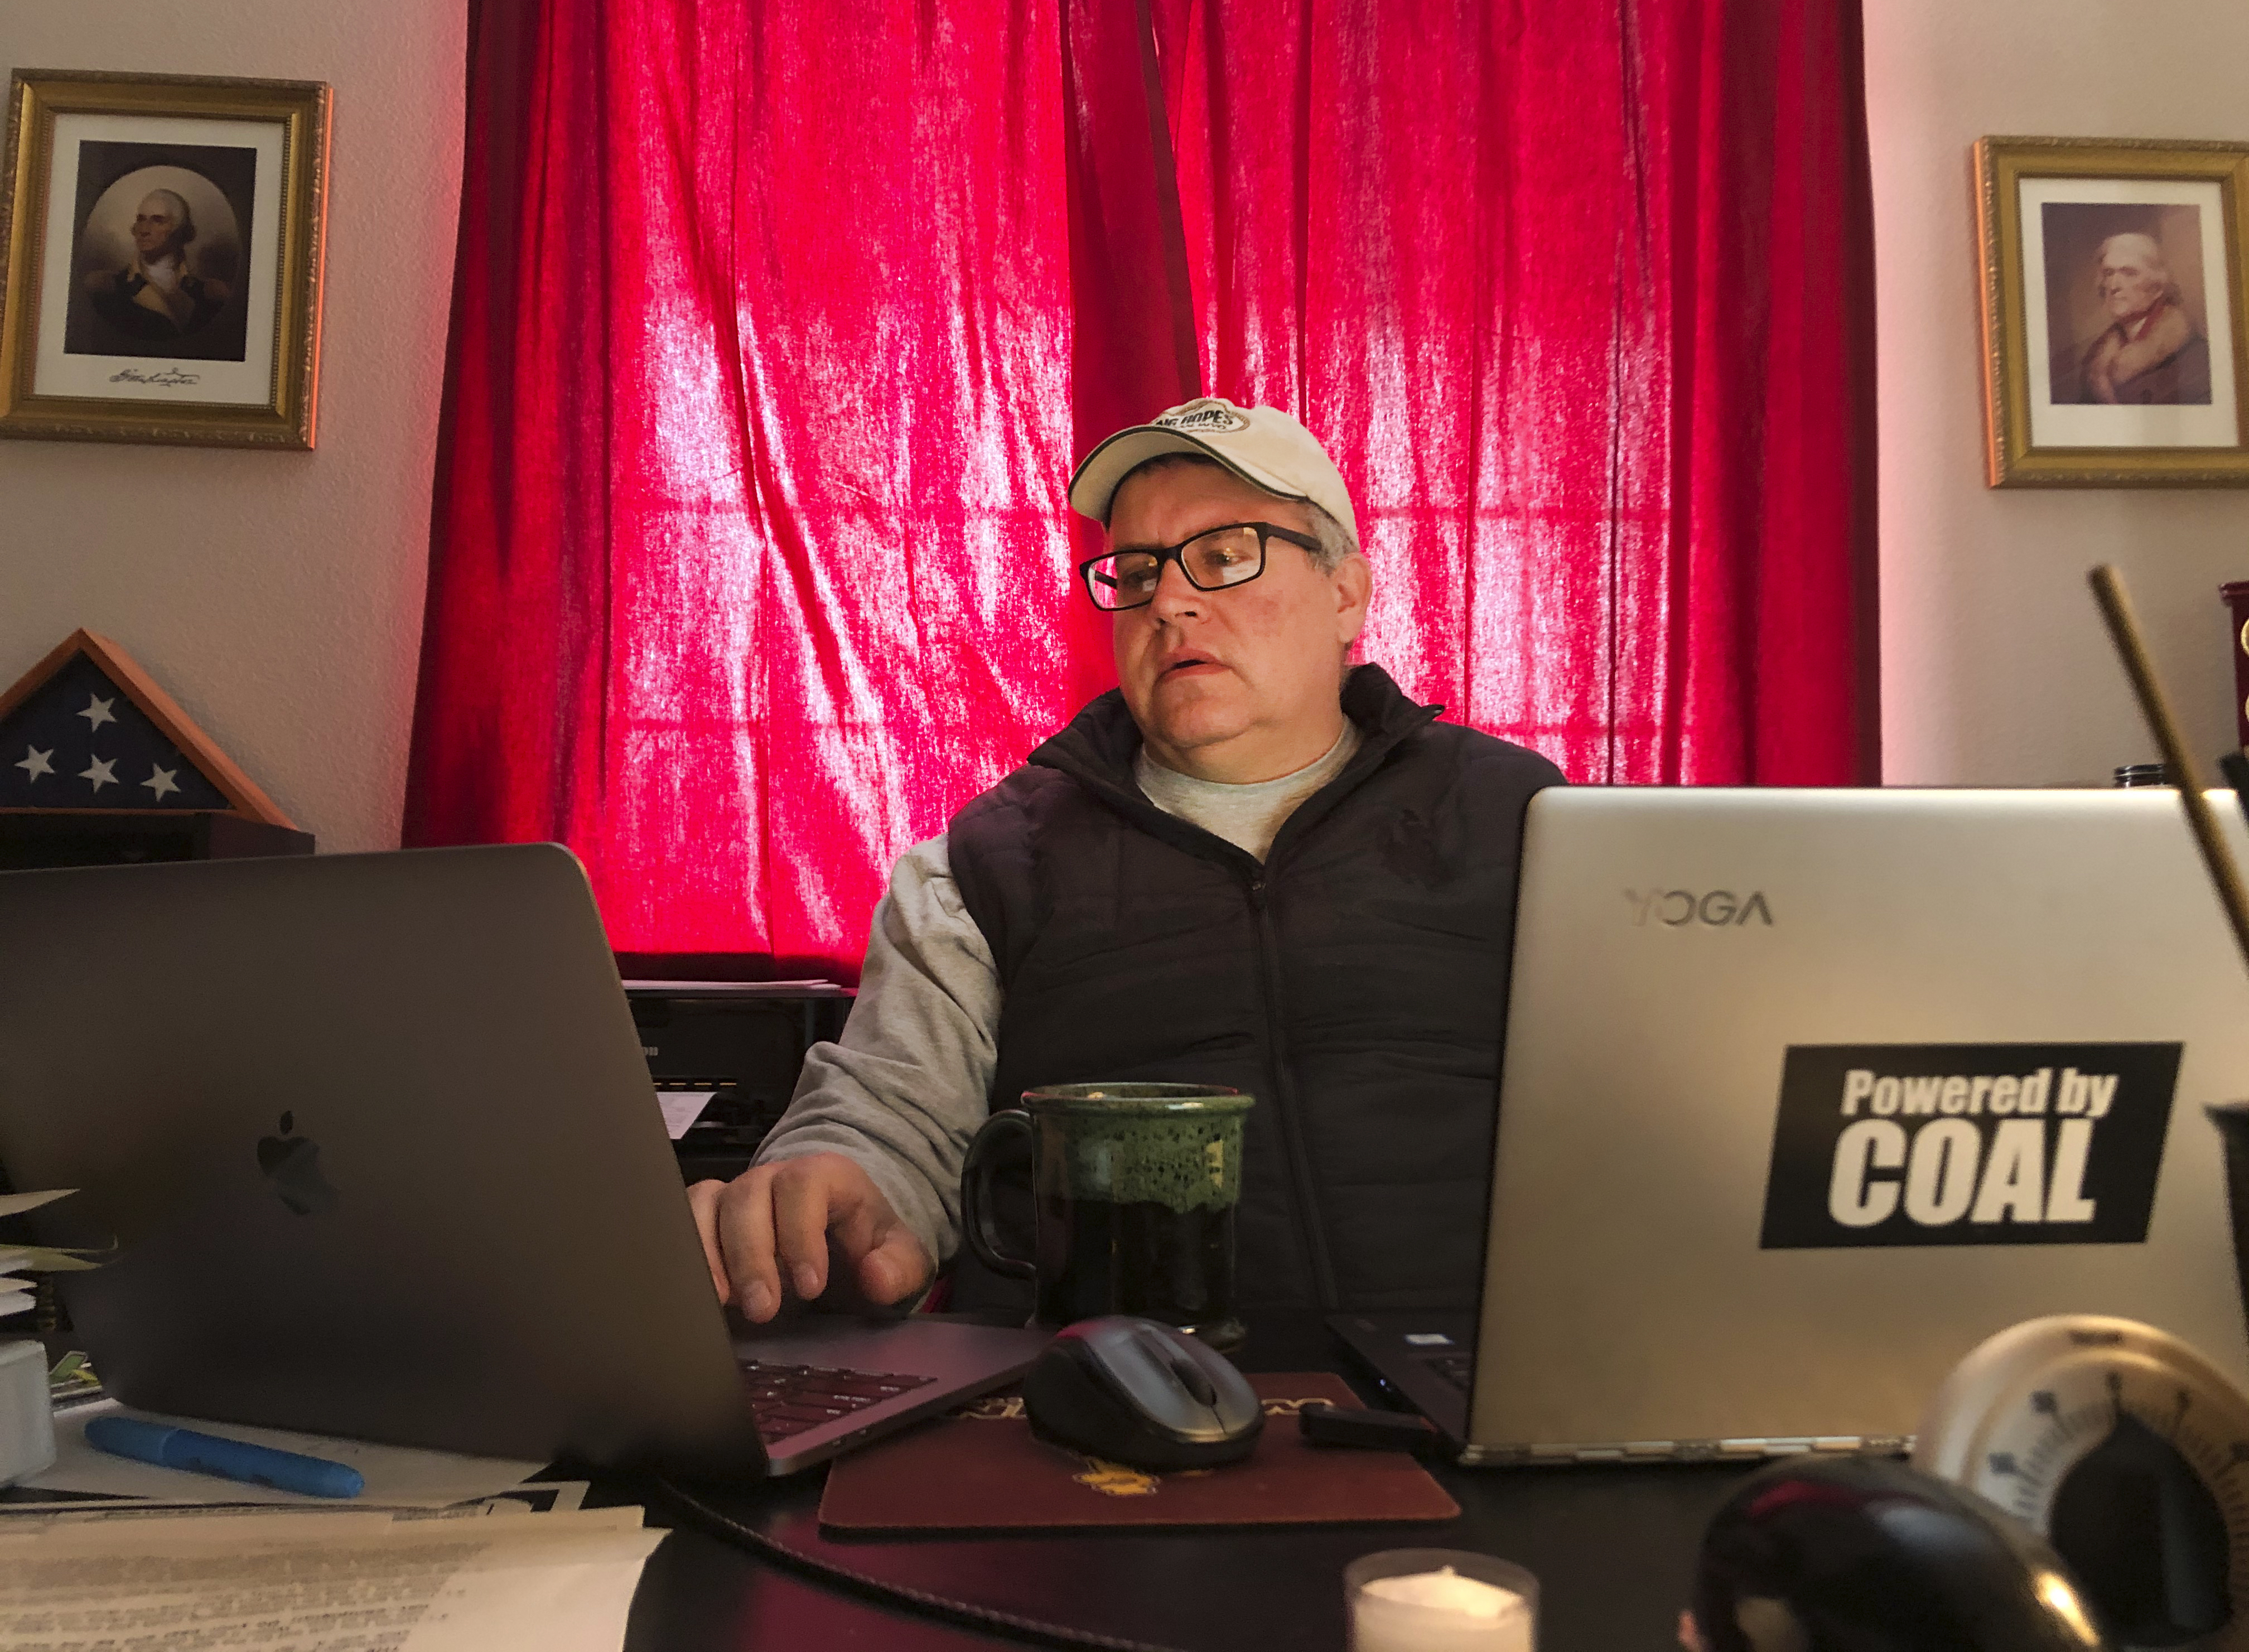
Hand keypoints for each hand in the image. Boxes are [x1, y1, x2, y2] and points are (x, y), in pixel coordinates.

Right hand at [687, 1153, 934, 1322]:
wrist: (840, 1245)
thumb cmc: (867, 1248)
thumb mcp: (899, 1258)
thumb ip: (898, 1267)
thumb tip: (875, 1276)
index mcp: (824, 1177)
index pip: (804, 1186)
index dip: (801, 1233)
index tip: (810, 1286)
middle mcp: (773, 1179)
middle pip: (748, 1197)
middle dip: (752, 1256)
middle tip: (763, 1309)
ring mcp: (734, 1195)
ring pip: (707, 1205)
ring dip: (709, 1255)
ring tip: (721, 1303)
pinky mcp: (707, 1217)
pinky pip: (683, 1221)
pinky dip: (685, 1254)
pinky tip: (698, 1295)